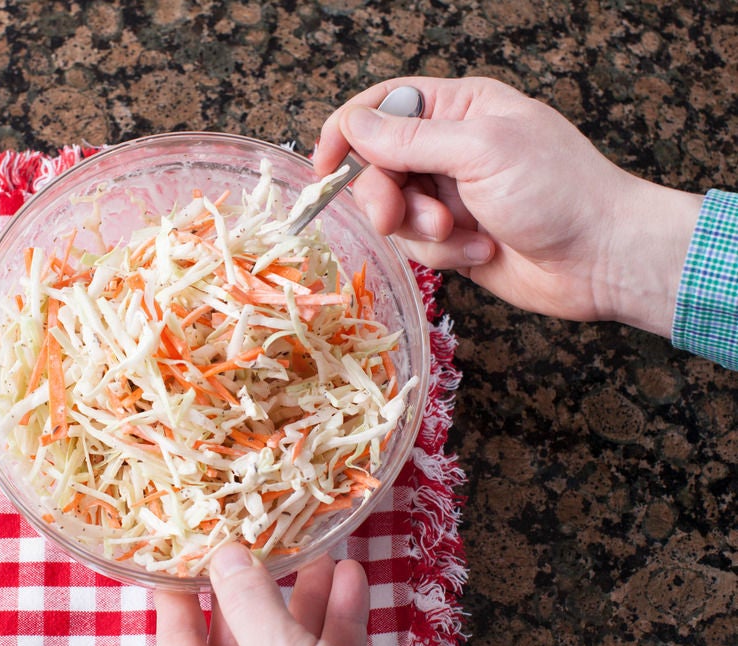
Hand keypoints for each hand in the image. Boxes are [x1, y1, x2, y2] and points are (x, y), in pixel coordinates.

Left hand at [154, 543, 395, 645]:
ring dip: (308, 596)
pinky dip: (337, 623)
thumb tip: (225, 555)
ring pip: (286, 642)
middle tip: (268, 533)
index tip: (187, 538)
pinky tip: (352, 581)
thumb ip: (252, 603)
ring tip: (322, 548)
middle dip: (262, 582)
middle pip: (238, 631)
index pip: (176, 632)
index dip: (182, 582)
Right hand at [314, 76, 703, 337]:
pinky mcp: (455, 238)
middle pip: (378, 165)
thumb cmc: (559, 192)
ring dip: (422, 230)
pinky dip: (444, 253)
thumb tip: (352, 124)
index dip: (347, 130)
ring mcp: (451, 195)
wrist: (603, 258)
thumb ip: (410, 139)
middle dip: (386, 195)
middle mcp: (451, 148)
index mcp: (460, 109)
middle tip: (397, 217)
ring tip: (462, 233)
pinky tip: (482, 250)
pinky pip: (418, 245)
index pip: (383, 106)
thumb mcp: (481, 151)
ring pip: (394, 211)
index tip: (324, 165)